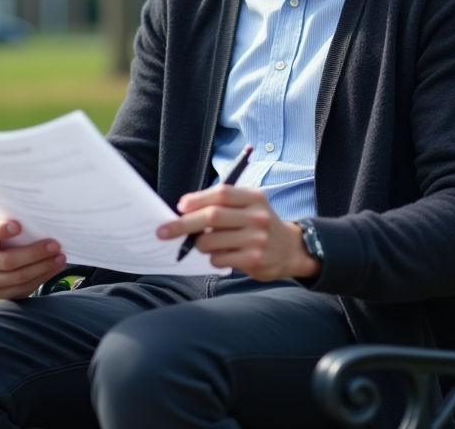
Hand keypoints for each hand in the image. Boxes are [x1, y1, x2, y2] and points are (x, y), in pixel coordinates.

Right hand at [0, 219, 65, 299]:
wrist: (5, 256)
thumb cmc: (10, 236)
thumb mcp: (8, 227)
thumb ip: (18, 225)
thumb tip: (44, 223)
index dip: (0, 230)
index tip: (18, 226)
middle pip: (7, 260)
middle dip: (34, 253)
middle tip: (54, 245)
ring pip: (19, 277)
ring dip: (43, 267)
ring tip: (60, 257)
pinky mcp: (0, 293)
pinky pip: (24, 288)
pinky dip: (42, 277)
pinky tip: (55, 268)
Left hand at [157, 186, 320, 279]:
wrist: (290, 249)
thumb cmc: (258, 224)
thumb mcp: (248, 206)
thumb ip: (222, 206)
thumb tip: (183, 211)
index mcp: (253, 198)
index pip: (221, 194)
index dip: (197, 199)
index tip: (180, 207)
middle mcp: (257, 216)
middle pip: (212, 217)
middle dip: (183, 224)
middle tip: (163, 231)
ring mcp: (257, 239)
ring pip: (211, 241)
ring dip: (199, 244)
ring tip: (204, 243)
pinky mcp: (254, 260)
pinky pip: (219, 259)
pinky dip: (212, 258)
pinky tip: (221, 255)